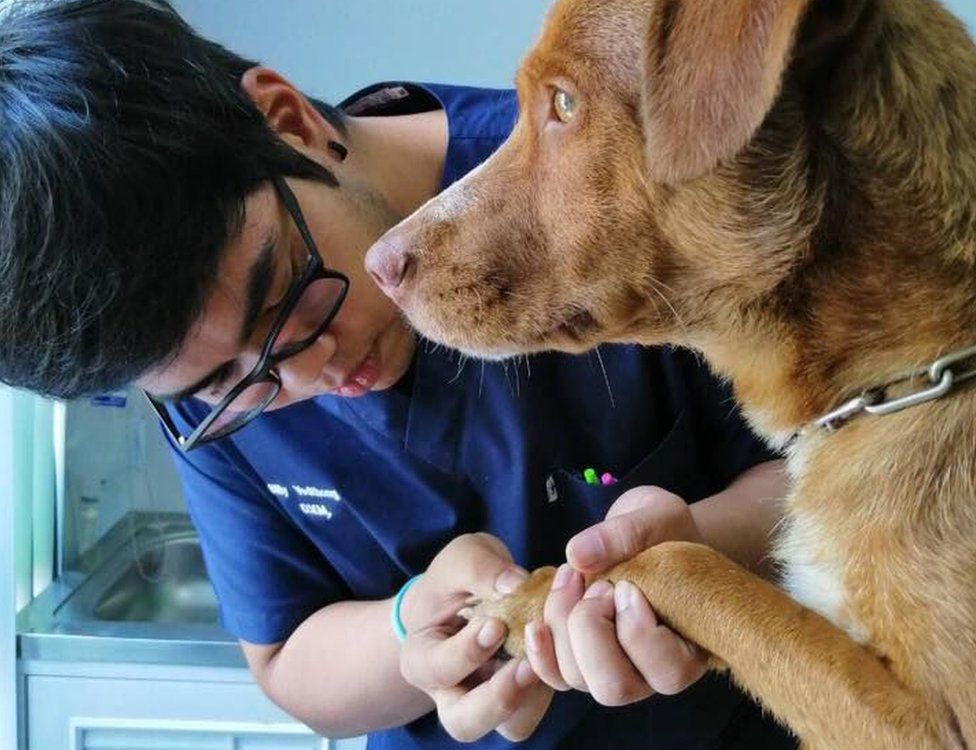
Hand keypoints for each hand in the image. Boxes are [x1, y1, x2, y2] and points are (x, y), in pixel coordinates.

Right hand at [398, 533, 553, 741]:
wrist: (470, 594)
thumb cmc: (458, 578)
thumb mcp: (462, 557)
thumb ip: (480, 568)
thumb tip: (515, 585)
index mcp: (423, 657)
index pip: (438, 669)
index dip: (468, 652)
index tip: (496, 625)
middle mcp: (451, 691)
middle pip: (465, 722)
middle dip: (498, 699)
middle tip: (525, 666)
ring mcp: (489, 700)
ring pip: (509, 726)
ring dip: (532, 698)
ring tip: (545, 661)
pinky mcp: (524, 697)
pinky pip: (538, 708)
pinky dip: (552, 684)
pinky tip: (560, 648)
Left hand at [523, 487, 708, 704]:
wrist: (649, 535)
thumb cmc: (666, 530)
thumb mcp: (659, 515)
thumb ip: (628, 531)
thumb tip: (577, 554)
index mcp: (689, 646)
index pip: (667, 671)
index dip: (637, 630)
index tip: (628, 585)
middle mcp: (652, 672)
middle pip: (614, 687)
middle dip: (591, 629)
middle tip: (598, 585)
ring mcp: (613, 669)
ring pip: (576, 678)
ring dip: (561, 624)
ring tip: (571, 576)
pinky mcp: (581, 660)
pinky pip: (553, 676)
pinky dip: (539, 651)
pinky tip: (536, 623)